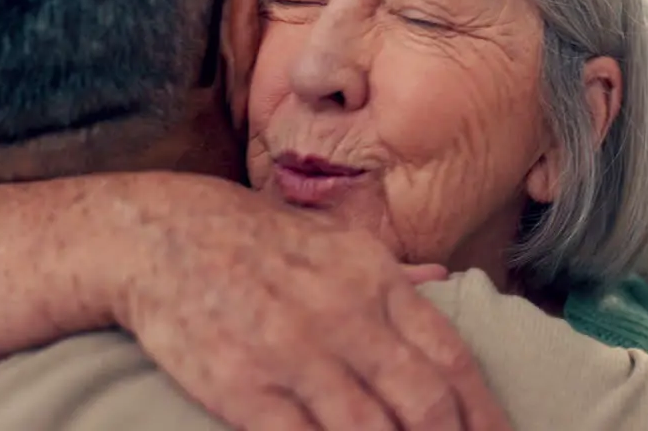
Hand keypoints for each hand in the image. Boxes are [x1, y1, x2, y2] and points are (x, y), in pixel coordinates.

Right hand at [94, 173, 509, 430]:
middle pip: (425, 402)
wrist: (163, 235)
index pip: (451, 357)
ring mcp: (295, 355)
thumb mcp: (336, 240)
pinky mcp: (244, 389)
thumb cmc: (260, 241)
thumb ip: (393, 271)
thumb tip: (444, 279)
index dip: (483, 411)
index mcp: (376, 280)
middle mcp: (345, 316)